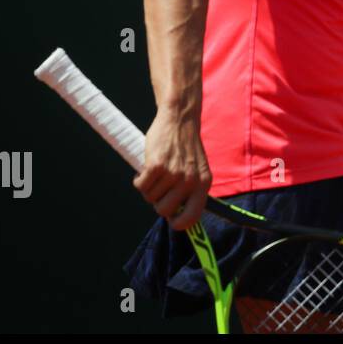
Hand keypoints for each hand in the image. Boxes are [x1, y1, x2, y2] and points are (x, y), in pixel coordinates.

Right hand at [133, 112, 211, 231]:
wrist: (180, 120)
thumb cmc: (186, 147)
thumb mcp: (197, 170)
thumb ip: (191, 191)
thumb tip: (178, 217)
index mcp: (203, 184)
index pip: (191, 218)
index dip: (178, 224)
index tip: (171, 220)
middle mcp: (190, 181)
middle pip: (163, 211)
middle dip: (157, 202)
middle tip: (160, 188)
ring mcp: (173, 174)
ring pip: (149, 198)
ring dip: (148, 188)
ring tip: (156, 173)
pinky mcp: (156, 166)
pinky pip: (140, 186)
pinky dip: (139, 180)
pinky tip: (145, 170)